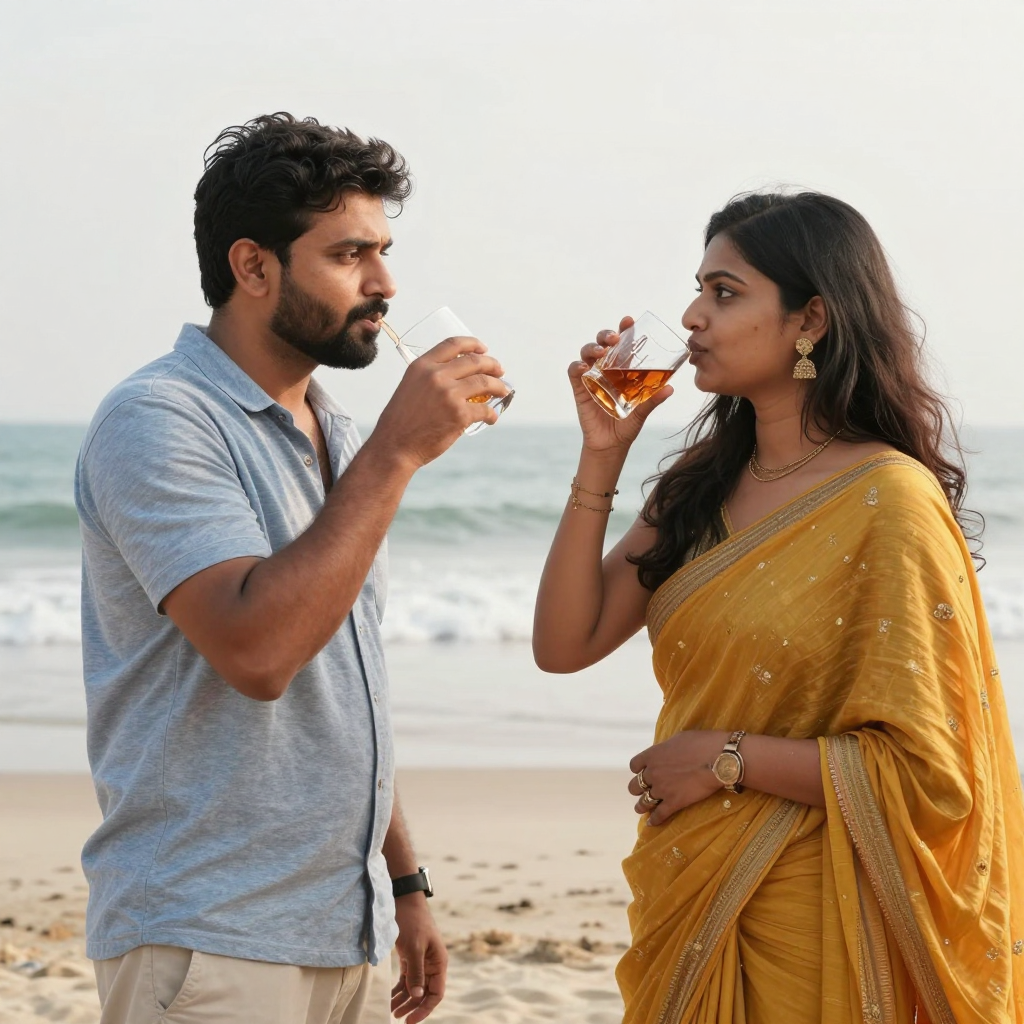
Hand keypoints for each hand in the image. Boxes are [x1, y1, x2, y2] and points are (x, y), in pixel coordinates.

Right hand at [374, 335, 509, 469]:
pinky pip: (484, 410)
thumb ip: (430, 378)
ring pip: (485, 383)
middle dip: (492, 365)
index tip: (484, 349)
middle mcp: (436, 376)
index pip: (453, 344)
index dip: (473, 344)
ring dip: (499, 387)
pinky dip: (492, 414)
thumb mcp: (410, 387)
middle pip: (474, 361)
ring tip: (503, 392)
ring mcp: (449, 394)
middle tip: (500, 372)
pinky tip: (492, 418)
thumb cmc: (401, 421)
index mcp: (422, 366)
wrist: (394, 446)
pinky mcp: (459, 414)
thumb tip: (457, 377)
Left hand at [391, 895, 447, 1022]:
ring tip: (391, 1010)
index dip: (425, 1008)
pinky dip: (399, 988)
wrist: (403, 898)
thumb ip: (416, 972)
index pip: (436, 993)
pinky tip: (390, 997)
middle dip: (412, 1006)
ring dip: (404, 999)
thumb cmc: (412, 920)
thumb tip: (418, 995)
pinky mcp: (410, 956)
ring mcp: (421, 959)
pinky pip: (407, 977)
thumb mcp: (414, 947)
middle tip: (397, 1018)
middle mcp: (432, 963)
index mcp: (439, 961)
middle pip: (425, 992)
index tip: (410, 1020)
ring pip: (415, 986)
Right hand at [568, 315, 674, 454]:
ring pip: (587, 353)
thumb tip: (670, 388)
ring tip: (601, 352)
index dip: (624, 329)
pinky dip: (576, 366)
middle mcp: (606, 368)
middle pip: (603, 343)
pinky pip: (574, 372)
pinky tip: (583, 367)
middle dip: (606, 335)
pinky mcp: (580, 388)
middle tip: (615, 338)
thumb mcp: (642, 412)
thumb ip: (653, 400)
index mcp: (622, 368)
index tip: (629, 320)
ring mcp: (592, 377)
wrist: (611, 444)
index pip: (622, 343)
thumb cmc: (627, 424)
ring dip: (592, 348)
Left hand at [628, 731, 727, 825]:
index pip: (634, 765)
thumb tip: (666, 754)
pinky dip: (654, 820)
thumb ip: (666, 749)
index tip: (642, 772)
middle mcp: (653, 773)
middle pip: (635, 785)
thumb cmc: (701, 744)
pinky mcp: (674, 802)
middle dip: (638, 788)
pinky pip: (659, 814)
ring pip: (644, 802)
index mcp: (652, 755)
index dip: (638, 769)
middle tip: (643, 791)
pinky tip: (652, 823)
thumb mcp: (678, 739)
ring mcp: (662, 789)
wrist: (718, 759)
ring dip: (641, 806)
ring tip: (641, 809)